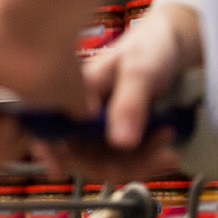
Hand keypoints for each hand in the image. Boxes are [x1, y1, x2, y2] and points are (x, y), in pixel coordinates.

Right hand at [31, 3, 200, 181]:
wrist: (171, 48)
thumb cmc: (147, 49)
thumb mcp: (139, 72)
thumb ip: (129, 105)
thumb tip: (120, 143)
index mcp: (69, 94)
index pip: (47, 126)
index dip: (47, 149)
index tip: (58, 168)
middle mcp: (76, 115)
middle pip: (79, 155)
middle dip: (117, 165)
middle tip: (160, 157)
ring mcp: (94, 129)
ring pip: (102, 162)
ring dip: (138, 164)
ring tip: (169, 151)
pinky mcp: (113, 137)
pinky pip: (121, 159)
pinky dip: (145, 159)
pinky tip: (167, 147)